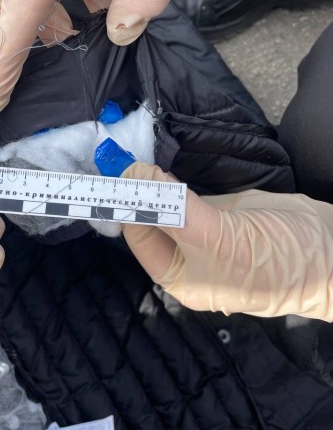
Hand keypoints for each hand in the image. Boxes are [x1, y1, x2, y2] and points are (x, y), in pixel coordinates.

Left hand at [122, 163, 332, 320]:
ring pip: (166, 202)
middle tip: (120, 157)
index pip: (139, 236)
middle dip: (137, 191)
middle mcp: (184, 253)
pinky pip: (187, 192)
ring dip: (152, 181)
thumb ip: (174, 208)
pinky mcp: (217, 209)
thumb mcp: (218, 240)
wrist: (327, 248)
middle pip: (150, 217)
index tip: (116, 173)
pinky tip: (162, 162)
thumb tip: (135, 177)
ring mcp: (201, 229)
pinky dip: (173, 178)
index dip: (126, 206)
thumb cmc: (271, 261)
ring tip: (135, 154)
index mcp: (178, 275)